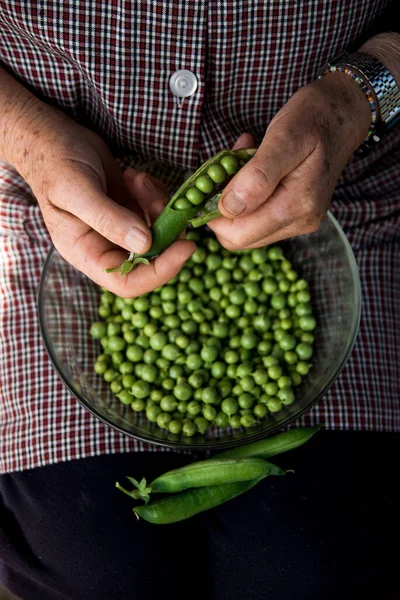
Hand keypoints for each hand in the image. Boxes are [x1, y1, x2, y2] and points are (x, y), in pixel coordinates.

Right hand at [9, 106, 194, 296]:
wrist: (51, 134)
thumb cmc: (53, 162)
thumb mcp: (77, 190)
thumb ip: (110, 220)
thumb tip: (145, 245)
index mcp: (86, 253)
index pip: (127, 282)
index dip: (159, 272)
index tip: (185, 248)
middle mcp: (105, 245)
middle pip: (150, 261)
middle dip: (166, 233)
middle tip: (166, 204)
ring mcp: (120, 227)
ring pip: (158, 232)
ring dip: (158, 206)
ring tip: (139, 181)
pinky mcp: (130, 208)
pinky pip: (156, 211)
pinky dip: (154, 193)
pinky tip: (134, 176)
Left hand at [209, 72, 370, 248]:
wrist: (343, 113)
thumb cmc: (314, 118)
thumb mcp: (284, 137)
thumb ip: (257, 176)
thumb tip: (229, 208)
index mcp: (296, 207)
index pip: (238, 235)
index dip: (214, 214)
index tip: (212, 181)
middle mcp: (300, 221)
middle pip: (240, 237)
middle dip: (224, 206)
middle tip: (227, 168)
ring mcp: (300, 221)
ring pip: (247, 227)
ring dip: (236, 198)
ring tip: (243, 163)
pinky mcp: (297, 215)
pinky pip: (260, 216)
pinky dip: (248, 196)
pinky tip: (253, 169)